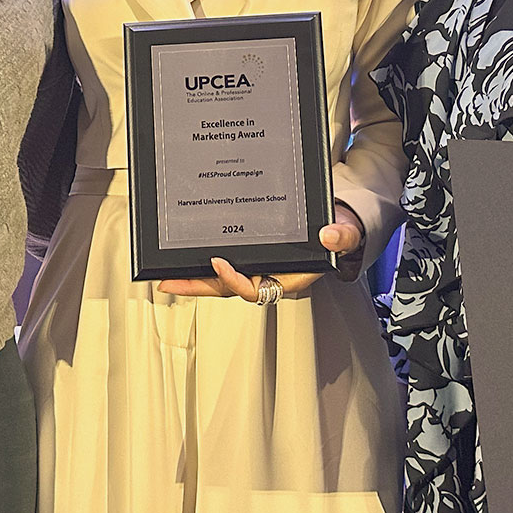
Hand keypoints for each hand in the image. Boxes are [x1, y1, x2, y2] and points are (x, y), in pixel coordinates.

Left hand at [155, 205, 364, 300]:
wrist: (338, 224)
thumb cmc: (339, 233)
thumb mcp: (345, 233)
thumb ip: (341, 236)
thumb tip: (329, 235)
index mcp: (289, 278)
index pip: (255, 288)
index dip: (234, 281)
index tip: (217, 263)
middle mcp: (270, 276)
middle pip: (228, 288)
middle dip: (198, 288)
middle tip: (169, 283)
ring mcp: (259, 267)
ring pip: (222, 279)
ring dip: (195, 279)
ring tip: (166, 277)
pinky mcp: (252, 256)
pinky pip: (225, 264)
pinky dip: (205, 265)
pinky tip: (186, 260)